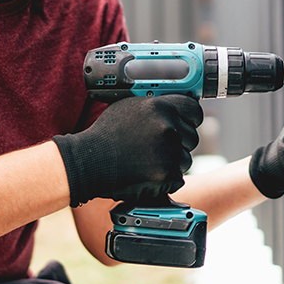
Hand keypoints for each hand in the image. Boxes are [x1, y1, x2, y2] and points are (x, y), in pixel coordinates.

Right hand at [53, 95, 203, 205]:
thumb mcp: (128, 107)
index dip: (192, 118)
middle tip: (160, 148)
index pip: (194, 110)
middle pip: (192, 137)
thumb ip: (154, 105)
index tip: (187, 124)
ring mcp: (168, 152)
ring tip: (148, 162)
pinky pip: (178, 178)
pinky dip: (166, 180)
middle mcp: (167, 127)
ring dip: (172, 163)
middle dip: (180, 144)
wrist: (89, 162)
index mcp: (160, 106)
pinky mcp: (166, 174)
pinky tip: (147, 174)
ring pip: (186, 160)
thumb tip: (175, 104)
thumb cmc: (106, 135)